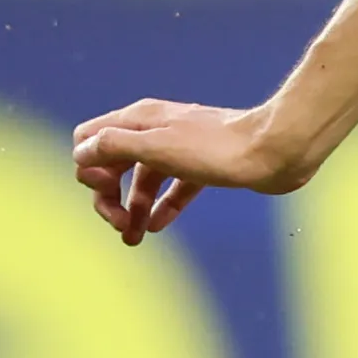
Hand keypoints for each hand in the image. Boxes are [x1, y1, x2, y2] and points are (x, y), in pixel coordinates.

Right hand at [70, 99, 301, 244]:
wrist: (276, 150)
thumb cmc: (216, 148)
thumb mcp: (156, 147)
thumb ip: (114, 147)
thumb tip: (81, 154)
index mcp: (138, 119)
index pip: (89, 139)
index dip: (89, 167)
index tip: (105, 188)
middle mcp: (155, 130)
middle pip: (112, 164)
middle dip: (107, 196)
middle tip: (119, 225)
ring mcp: (179, 148)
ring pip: (142, 180)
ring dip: (131, 207)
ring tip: (132, 238)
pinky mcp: (203, 167)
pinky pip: (172, 188)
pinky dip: (161, 206)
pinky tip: (155, 227)